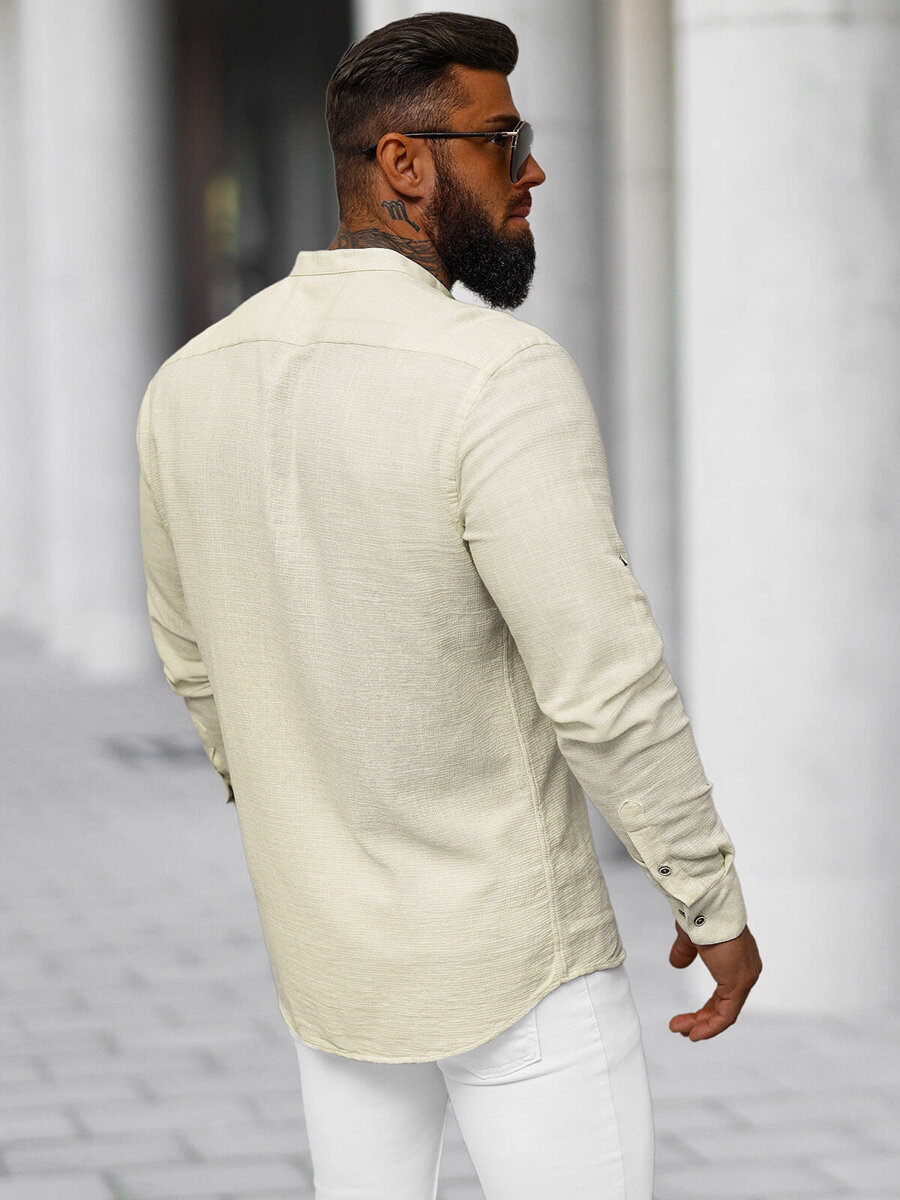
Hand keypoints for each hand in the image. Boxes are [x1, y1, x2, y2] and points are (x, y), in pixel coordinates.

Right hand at [668, 921, 761, 1040]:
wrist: (706, 907)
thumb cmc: (700, 915)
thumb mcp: (690, 939)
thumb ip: (685, 952)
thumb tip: (677, 964)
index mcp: (737, 959)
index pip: (724, 992)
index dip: (706, 1008)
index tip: (689, 1018)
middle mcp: (746, 970)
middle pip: (725, 1005)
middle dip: (701, 1019)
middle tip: (682, 1027)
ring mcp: (744, 978)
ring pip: (725, 1012)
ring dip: (702, 1025)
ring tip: (681, 1031)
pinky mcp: (738, 984)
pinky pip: (726, 1015)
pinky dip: (709, 1027)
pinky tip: (694, 1033)